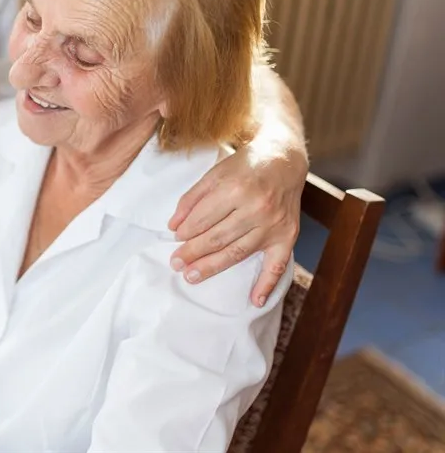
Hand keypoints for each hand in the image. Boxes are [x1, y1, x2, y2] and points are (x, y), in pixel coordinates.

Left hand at [168, 146, 306, 306]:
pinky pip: (278, 265)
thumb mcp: (214, 173)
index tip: (174, 240)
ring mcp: (273, 225)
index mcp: (236, 189)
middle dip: (192, 253)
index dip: (186, 232)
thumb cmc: (244, 166)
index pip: (203, 218)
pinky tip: (254, 301)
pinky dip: (267, 284)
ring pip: (238, 253)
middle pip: (218, 238)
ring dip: (213, 267)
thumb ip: (192, 199)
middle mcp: (256, 208)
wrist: (283, 159)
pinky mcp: (287, 236)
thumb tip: (173, 226)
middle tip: (175, 264)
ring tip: (191, 276)